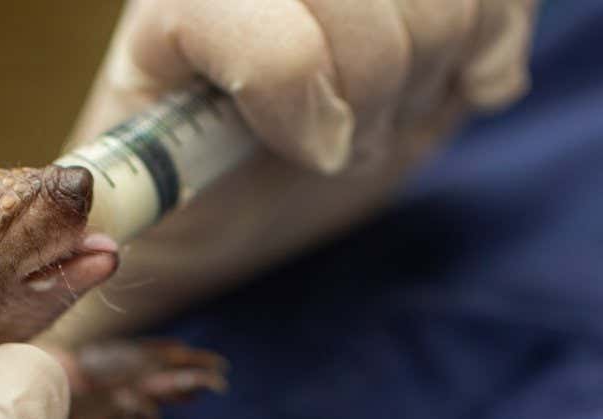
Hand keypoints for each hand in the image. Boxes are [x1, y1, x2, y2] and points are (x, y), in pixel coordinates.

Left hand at [49, 0, 535, 343]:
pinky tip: (456, 81)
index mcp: (176, 4)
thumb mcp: (138, 213)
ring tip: (380, 112)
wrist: (254, 187)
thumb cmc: (186, 205)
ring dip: (426, 77)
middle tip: (341, 141)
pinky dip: (494, 49)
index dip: (299, 90)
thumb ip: (124, 198)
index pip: (260, 23)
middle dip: (371, 93)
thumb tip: (108, 214)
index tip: (308, 151)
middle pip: (372, 8)